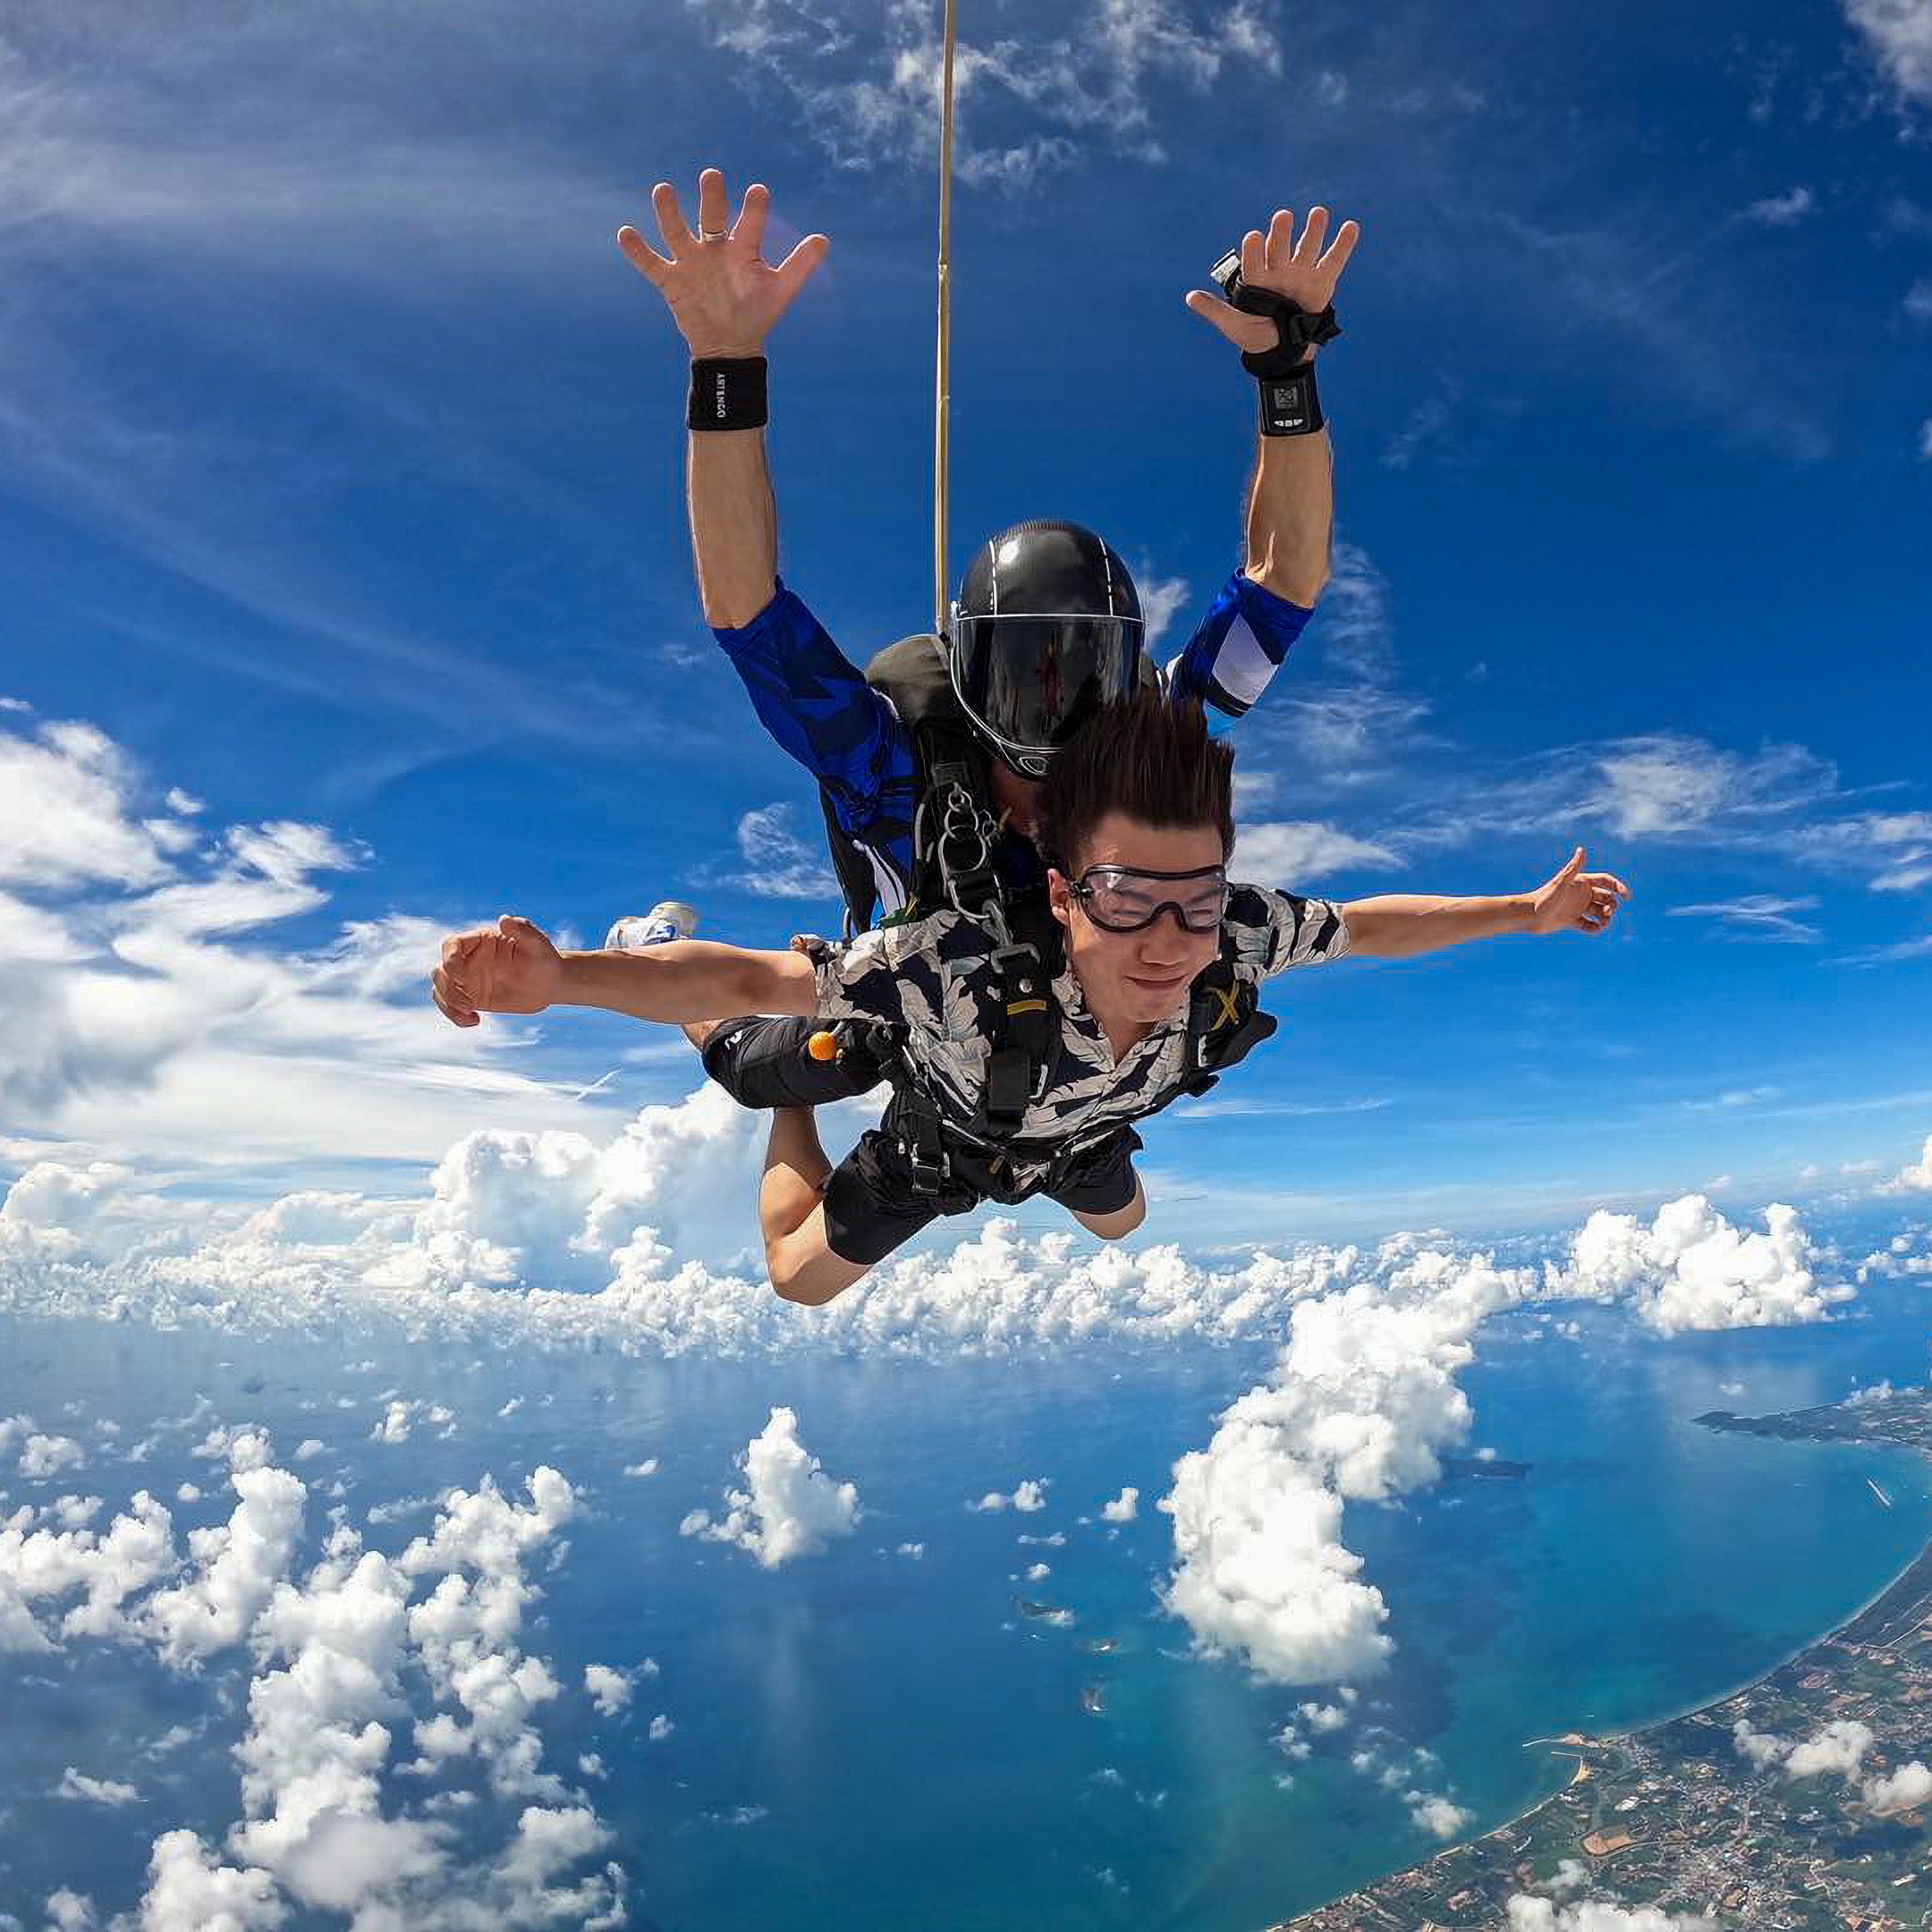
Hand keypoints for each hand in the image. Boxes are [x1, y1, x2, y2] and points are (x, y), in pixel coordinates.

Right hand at [432, 915, 563, 1026]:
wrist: (549, 983)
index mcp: (480, 941)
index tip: (461, 975)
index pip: (451, 944)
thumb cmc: (544, 958)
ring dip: (448, 1003)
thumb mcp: (538, 944)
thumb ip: (523, 930)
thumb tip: (504, 919)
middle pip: (440, 969)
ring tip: (470, 1013)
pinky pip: (451, 1006)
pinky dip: (455, 1015)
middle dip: (446, 987)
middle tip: (468, 1002)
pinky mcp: (472, 998)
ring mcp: (468, 979)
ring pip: (440, 989)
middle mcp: (469, 959)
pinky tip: (474, 1021)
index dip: (449, 958)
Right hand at [619, 167, 829, 359]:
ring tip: (663, 189)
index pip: (750, 223)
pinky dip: (637, 251)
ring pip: (677, 231)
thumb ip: (800, 265)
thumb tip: (824, 239)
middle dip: (711, 196)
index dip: (755, 208)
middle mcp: (715, 249)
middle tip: (711, 175)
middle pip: (711, 216)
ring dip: (669, 211)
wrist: (731, 348)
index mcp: (742, 249)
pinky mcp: (672, 282)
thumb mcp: (781, 291)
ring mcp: (692, 263)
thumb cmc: (757, 315)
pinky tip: (625, 233)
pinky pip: (652, 264)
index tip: (759, 192)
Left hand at [1185, 205, 1361, 359]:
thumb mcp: (1233, 325)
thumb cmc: (1255, 336)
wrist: (1282, 351)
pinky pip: (1334, 261)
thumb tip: (1189, 297)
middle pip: (1281, 247)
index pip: (1254, 261)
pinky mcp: (1322, 282)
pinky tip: (1351, 227)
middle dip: (1282, 233)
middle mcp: (1280, 270)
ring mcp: (1301, 274)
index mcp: (1258, 279)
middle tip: (1282, 217)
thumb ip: (1215, 310)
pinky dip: (1343, 245)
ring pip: (1308, 248)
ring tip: (1318, 213)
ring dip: (1313, 230)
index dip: (1253, 251)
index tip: (1252, 238)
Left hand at [1529, 849, 1631, 936]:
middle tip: (1607, 913)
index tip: (1627, 897)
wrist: (1528, 916)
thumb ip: (1572, 868)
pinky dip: (1595, 928)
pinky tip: (1594, 930)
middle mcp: (1581, 894)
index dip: (1618, 887)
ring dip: (1606, 918)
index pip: (1606, 881)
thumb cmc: (1543, 898)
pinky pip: (1589, 925)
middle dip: (1612, 905)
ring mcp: (1577, 907)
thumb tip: (1581, 850)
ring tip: (1603, 924)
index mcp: (1581, 882)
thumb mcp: (1560, 883)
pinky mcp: (1572, 920)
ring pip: (1600, 912)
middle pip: (1606, 897)